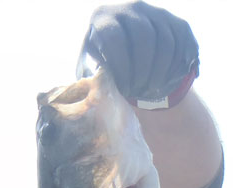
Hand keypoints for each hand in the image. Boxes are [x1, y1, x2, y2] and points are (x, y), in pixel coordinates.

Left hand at [77, 1, 198, 103]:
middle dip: (143, 71)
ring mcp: (156, 12)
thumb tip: (96, 93)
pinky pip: (182, 42)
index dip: (121, 68)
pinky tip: (167, 81)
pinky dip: (176, 65)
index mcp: (104, 18)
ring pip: (166, 41)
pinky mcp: (175, 21)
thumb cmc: (104, 61)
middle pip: (144, 38)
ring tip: (151, 89)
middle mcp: (131, 8)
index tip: (123, 88)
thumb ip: (91, 76)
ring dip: (160, 71)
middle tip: (138, 91)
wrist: (125, 46)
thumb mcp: (91, 67)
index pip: (116, 40)